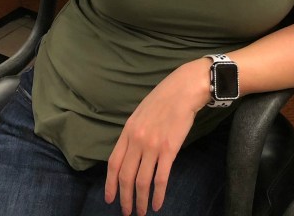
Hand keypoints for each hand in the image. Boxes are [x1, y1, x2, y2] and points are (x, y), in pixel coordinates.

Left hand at [105, 61, 208, 215]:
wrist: (183, 89)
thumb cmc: (163, 99)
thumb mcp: (140, 113)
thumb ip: (133, 133)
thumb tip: (129, 154)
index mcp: (128, 131)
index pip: (114, 163)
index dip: (110, 184)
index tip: (110, 199)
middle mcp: (137, 140)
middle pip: (126, 176)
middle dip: (125, 198)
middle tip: (126, 212)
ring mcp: (152, 146)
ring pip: (142, 181)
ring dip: (140, 201)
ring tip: (141, 212)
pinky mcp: (169, 150)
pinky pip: (160, 178)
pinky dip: (158, 194)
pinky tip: (157, 204)